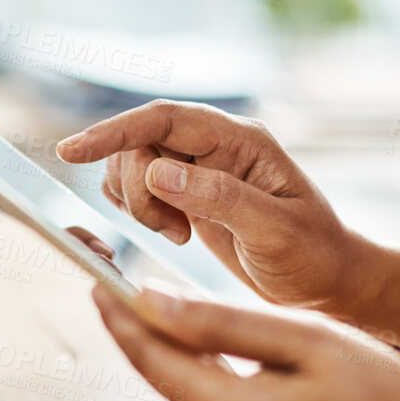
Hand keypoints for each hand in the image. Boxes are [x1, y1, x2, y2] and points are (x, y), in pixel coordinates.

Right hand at [56, 100, 366, 309]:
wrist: (328, 280)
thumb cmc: (313, 255)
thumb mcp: (274, 231)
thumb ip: (219, 199)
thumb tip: (157, 174)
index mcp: (241, 141)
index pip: (164, 119)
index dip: (114, 131)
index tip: (70, 151)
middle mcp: (216, 145)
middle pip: (140, 145)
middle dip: (137, 191)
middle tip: (173, 233)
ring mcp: (200, 167)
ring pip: (132, 166)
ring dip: (138, 204)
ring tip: (179, 235)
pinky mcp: (187, 192)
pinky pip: (137, 186)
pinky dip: (138, 210)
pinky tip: (173, 232)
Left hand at [92, 283, 399, 400]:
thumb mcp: (312, 342)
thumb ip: (224, 323)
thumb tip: (152, 303)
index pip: (152, 358)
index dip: (122, 318)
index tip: (98, 284)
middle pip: (177, 390)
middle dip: (197, 357)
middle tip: (247, 339)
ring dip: (224, 397)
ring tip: (293, 392)